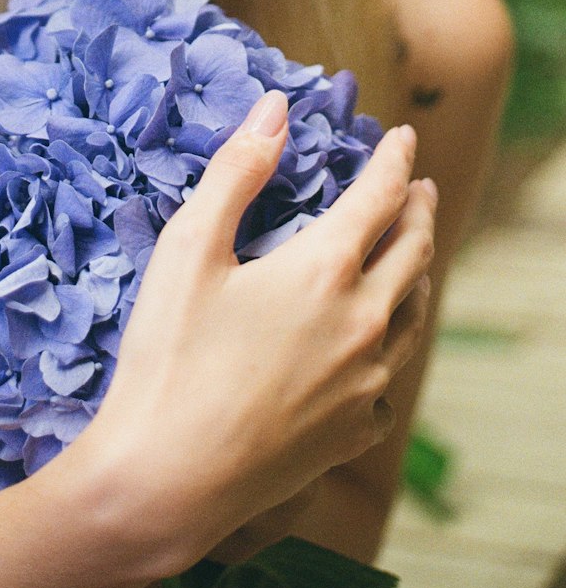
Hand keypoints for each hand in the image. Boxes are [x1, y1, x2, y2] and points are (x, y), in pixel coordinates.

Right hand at [76, 91, 435, 577]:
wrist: (167, 479)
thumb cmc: (170, 357)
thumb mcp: (189, 247)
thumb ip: (236, 171)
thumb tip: (275, 108)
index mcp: (326, 270)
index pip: (381, 195)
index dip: (395, 159)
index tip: (404, 136)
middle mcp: (363, 323)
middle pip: (413, 252)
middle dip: (419, 210)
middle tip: (421, 187)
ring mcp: (365, 383)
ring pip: (413, 314)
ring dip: (417, 272)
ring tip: (412, 255)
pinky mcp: (352, 430)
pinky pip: (389, 378)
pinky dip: (391, 345)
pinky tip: (375, 349)